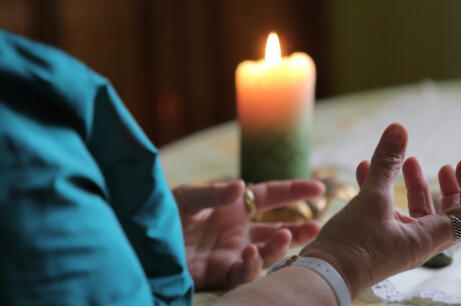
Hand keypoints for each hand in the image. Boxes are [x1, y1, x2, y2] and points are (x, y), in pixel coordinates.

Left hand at [173, 179, 324, 289]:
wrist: (141, 245)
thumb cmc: (161, 214)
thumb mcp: (185, 198)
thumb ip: (213, 194)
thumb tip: (241, 186)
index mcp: (232, 205)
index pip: (270, 196)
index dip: (294, 192)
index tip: (319, 188)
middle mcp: (237, 229)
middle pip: (276, 228)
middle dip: (298, 229)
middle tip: (316, 227)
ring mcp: (232, 251)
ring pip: (266, 252)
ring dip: (279, 246)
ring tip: (286, 237)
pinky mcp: (221, 273)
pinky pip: (244, 273)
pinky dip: (252, 264)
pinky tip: (252, 252)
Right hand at [301, 123, 460, 297]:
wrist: (326, 273)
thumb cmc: (354, 245)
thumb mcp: (372, 198)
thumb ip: (385, 163)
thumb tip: (398, 130)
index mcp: (428, 237)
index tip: (458, 164)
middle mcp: (418, 241)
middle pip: (447, 213)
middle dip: (445, 187)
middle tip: (442, 166)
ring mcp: (398, 241)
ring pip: (416, 211)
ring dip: (412, 185)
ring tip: (404, 161)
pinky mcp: (378, 239)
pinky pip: (389, 212)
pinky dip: (382, 190)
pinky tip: (364, 170)